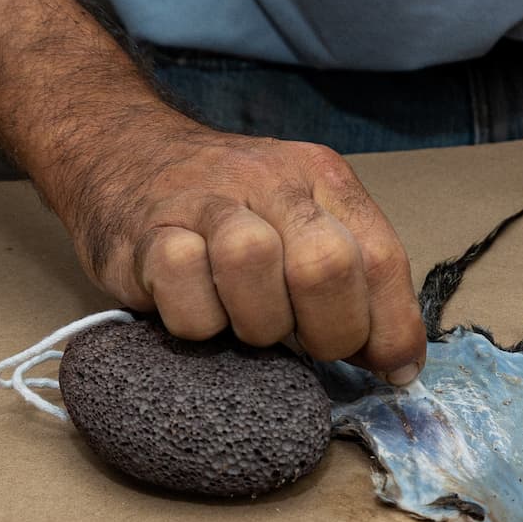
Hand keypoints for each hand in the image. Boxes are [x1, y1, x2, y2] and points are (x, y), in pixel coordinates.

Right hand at [55, 112, 424, 378]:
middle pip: (326, 264)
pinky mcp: (147, 232)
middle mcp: (271, 180)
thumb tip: (399, 366)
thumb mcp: (307, 229)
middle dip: (329, 330)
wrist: (123, 152)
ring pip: (252, 265)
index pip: (383, 259)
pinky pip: (185, 288)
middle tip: (308, 343)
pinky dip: (199, 321)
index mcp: (324, 180)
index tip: (390, 369)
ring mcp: (205, 200)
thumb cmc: (235, 215)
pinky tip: (200, 310)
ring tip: (248, 322)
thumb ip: (358, 286)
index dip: (392, 328)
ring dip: (259, 323)